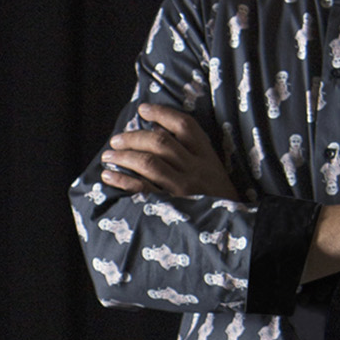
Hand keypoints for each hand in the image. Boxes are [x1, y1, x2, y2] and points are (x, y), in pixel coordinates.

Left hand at [100, 103, 239, 200]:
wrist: (230, 230)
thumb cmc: (216, 197)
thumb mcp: (212, 170)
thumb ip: (191, 151)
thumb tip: (157, 129)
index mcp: (207, 156)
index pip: (184, 125)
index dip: (162, 113)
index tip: (143, 109)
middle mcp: (195, 169)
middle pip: (161, 142)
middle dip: (133, 137)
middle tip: (116, 140)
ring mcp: (183, 188)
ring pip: (148, 162)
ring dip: (124, 156)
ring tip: (109, 156)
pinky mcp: (170, 206)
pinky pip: (141, 188)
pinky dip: (122, 180)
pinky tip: (109, 176)